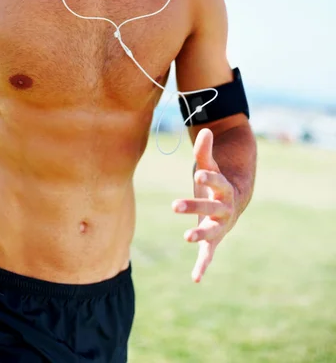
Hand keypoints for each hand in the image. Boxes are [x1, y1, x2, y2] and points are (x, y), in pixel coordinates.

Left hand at [172, 128, 236, 282]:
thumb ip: (205, 151)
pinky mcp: (213, 239)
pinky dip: (203, 265)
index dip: (209, 179)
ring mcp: (220, 226)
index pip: (217, 183)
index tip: (199, 174)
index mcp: (225, 189)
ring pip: (211, 232)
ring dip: (200, 235)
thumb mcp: (210, 165)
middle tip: (175, 205)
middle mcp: (224, 209)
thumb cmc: (216, 181)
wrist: (233, 202)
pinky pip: (209, 254)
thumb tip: (204, 130)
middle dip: (194, 206)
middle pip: (211, 208)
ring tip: (186, 237)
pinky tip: (196, 278)